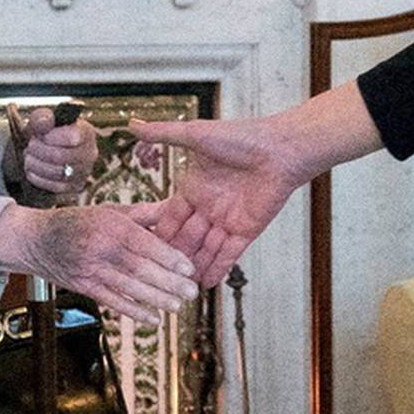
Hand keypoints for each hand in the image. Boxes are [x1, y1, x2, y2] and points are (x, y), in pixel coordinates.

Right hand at [0, 202, 197, 324]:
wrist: (36, 240)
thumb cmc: (78, 221)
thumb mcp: (111, 210)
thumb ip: (144, 214)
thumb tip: (175, 208)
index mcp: (110, 226)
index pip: (145, 244)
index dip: (168, 257)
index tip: (189, 267)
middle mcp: (101, 249)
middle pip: (139, 269)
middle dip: (168, 282)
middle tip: (191, 291)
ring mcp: (91, 271)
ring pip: (128, 288)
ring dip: (155, 299)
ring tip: (178, 306)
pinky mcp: (84, 288)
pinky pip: (112, 302)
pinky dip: (133, 312)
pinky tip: (152, 319)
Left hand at [21, 108, 96, 199]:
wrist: (47, 151)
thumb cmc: (47, 134)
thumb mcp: (42, 121)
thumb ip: (42, 117)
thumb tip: (44, 122)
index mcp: (87, 132)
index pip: (73, 137)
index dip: (52, 137)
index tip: (40, 135)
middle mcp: (90, 153)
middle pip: (62, 156)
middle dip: (39, 151)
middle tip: (30, 146)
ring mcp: (84, 172)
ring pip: (57, 173)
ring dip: (36, 165)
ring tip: (28, 157)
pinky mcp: (75, 187)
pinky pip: (55, 187)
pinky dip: (39, 178)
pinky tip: (32, 169)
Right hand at [129, 116, 305, 287]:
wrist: (281, 149)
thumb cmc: (242, 137)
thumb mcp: (196, 135)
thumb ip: (164, 134)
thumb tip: (132, 126)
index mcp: (193, 187)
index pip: (169, 216)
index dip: (157, 233)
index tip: (138, 250)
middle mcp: (208, 206)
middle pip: (185, 237)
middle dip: (171, 257)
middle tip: (153, 277)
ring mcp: (227, 220)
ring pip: (205, 249)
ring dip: (192, 268)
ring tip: (175, 288)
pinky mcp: (246, 230)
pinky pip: (228, 254)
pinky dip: (217, 269)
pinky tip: (204, 284)